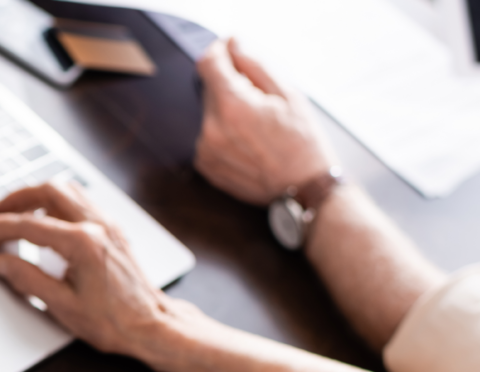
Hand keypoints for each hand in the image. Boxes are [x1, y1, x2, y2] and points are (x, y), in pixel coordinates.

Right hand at [0, 182, 199, 362]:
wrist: (151, 325)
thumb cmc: (113, 321)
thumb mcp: (61, 305)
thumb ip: (25, 279)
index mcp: (83, 244)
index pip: (30, 226)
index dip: (1, 228)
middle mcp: (97, 226)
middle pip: (49, 191)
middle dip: (17, 198)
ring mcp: (107, 224)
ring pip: (67, 190)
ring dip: (38, 195)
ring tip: (18, 210)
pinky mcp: (112, 230)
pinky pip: (81, 201)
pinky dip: (58, 202)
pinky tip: (47, 217)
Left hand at [195, 38, 338, 204]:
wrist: (302, 189)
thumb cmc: (302, 141)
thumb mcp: (287, 94)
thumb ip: (255, 65)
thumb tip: (234, 45)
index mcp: (232, 107)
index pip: (209, 64)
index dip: (219, 51)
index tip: (229, 49)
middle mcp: (211, 128)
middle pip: (210, 89)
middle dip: (230, 85)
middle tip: (259, 99)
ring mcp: (205, 149)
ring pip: (209, 113)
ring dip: (227, 111)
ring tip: (257, 127)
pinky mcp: (205, 165)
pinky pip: (208, 136)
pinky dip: (223, 133)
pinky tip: (248, 143)